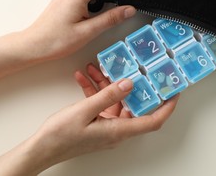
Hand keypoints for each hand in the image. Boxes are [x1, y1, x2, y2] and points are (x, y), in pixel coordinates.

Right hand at [31, 64, 179, 168]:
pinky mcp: (94, 123)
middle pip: (131, 105)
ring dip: (106, 84)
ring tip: (96, 68)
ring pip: (113, 101)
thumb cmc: (60, 136)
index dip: (166, 107)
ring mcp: (104, 126)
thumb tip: (129, 84)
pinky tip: (84, 78)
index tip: (174, 92)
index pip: (152, 120)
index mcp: (118, 130)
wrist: (42, 148)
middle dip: (129, 84)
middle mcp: (115, 130)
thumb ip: (108, 96)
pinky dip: (94, 90)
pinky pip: (100, 104)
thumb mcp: (85, 111)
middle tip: (130, 68)